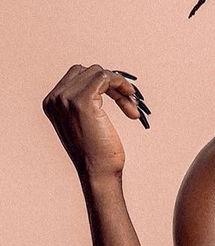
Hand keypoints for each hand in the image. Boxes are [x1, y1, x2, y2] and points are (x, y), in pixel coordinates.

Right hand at [42, 64, 150, 179]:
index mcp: (52, 102)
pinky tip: (131, 102)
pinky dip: (121, 85)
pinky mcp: (83, 101)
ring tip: (131, 108)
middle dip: (112, 85)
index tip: (121, 101)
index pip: (77, 76)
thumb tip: (102, 80)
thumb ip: (83, 102)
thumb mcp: (84, 123)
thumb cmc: (96, 153)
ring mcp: (66, 98)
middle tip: (130, 104)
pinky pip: (105, 78)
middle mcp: (55, 98)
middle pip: (87, 71)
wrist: (97, 173)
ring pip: (98, 73)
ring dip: (120, 88)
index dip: (103, 85)